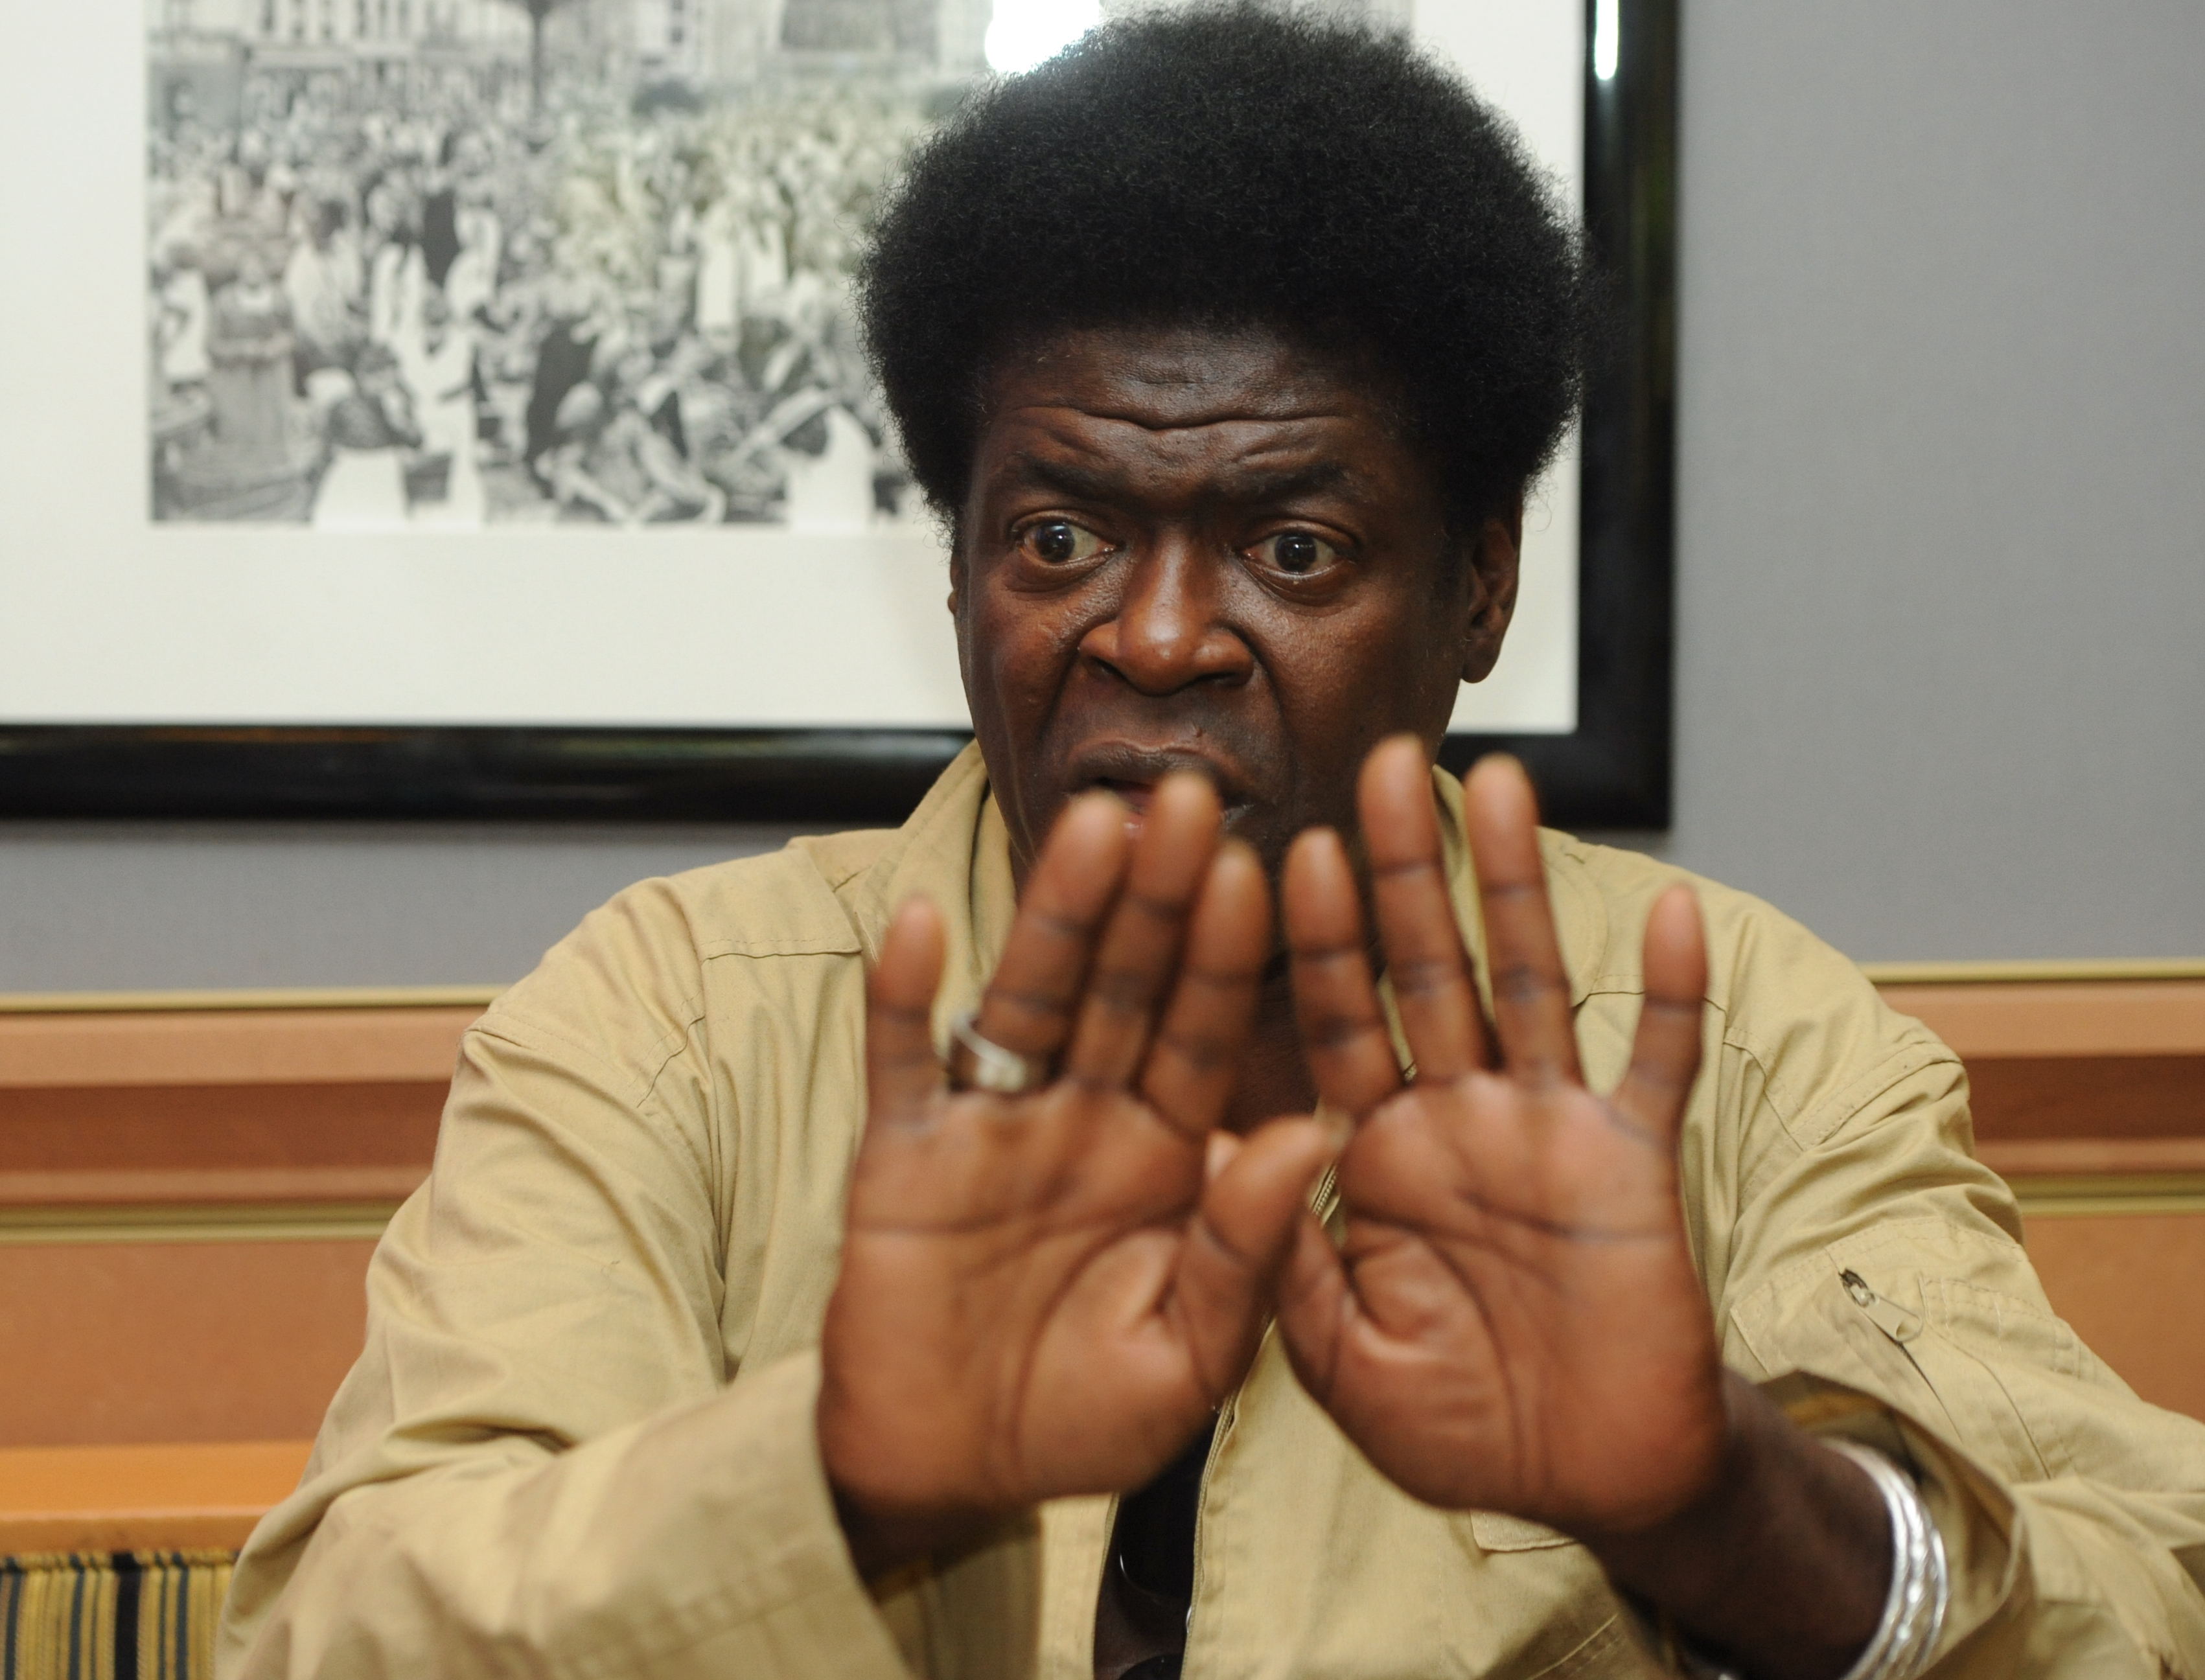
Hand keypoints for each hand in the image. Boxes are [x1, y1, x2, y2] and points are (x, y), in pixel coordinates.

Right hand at [819, 774, 1334, 1574]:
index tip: (1260, 872)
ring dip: (1056, 915)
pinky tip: (920, 924)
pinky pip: (904, 1064)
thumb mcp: (1189, 1358)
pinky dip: (905, 999)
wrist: (951, 1477)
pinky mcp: (900, 1155)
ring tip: (1093, 826)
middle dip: (1156, 898)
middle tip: (1190, 798)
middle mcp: (1083, 1120)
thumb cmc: (1082, 1422)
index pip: (1203, 1036)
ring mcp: (991, 1130)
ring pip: (1028, 1000)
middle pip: (1125, 989)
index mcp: (1165, 1159)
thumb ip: (1245, 1249)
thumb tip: (1313, 1134)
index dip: (1227, 958)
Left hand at [1273, 738, 1723, 1534]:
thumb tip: (1234, 1145)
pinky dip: (1671, 997)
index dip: (1312, 943)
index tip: (1283, 848)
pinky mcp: (1632, 1163)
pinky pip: (1657, 1066)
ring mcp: (1546, 1131)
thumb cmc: (1457, 1426)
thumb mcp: (1340, 1363)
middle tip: (1380, 761)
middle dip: (1403, 870)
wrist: (1588, 1484)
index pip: (1332, 1025)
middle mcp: (1455, 1120)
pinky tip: (1672, 910)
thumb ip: (1282, 1265)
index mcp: (1373, 1157)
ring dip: (1518, 886)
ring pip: (1529, 984)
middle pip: (1424, 968)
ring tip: (1504, 780)